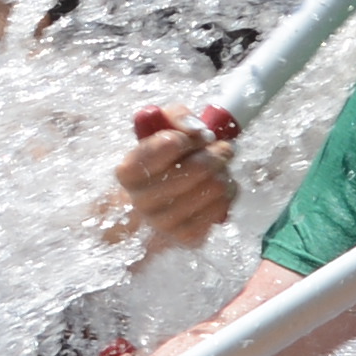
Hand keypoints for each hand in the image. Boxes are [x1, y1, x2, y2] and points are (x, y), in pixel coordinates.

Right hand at [105, 101, 240, 252]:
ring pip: (216, 186)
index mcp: (128, 172)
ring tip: (218, 170)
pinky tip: (217, 189)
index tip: (197, 136)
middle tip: (221, 149)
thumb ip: (176, 117)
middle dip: (217, 153)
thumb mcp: (162, 129)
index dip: (189, 137)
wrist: (157, 202)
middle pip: (199, 167)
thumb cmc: (162, 161)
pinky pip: (222, 207)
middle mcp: (141, 201)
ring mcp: (164, 223)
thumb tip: (197, 130)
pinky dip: (228, 194)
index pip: (167, 145)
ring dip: (224, 173)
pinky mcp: (187, 238)